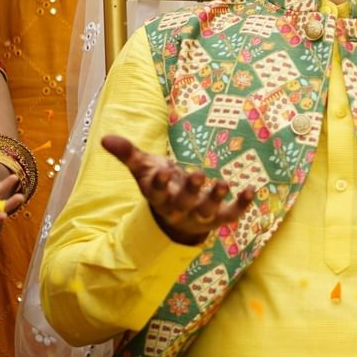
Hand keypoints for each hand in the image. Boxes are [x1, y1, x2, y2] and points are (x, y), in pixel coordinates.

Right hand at [102, 134, 254, 243]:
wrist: (175, 217)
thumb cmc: (160, 185)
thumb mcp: (144, 169)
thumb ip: (128, 154)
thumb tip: (105, 138)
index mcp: (159, 197)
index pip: (156, 193)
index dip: (159, 184)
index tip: (161, 171)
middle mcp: (179, 209)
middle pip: (184, 203)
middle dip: (191, 190)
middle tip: (198, 174)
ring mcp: (199, 216)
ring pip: (207, 211)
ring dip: (215, 198)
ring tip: (224, 183)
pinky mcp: (218, 218)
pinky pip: (231, 214)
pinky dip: (241, 205)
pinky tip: (251, 190)